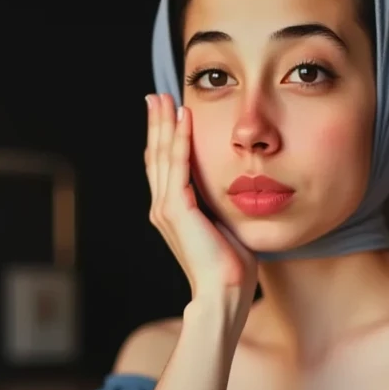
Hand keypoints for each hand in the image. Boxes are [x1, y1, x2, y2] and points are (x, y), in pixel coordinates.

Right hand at [145, 93, 257, 305]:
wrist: (224, 293)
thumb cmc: (230, 267)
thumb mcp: (225, 227)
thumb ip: (220, 207)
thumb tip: (234, 193)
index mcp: (173, 213)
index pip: (164, 167)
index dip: (163, 139)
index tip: (166, 113)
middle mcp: (163, 208)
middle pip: (156, 156)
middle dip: (156, 124)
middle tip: (155, 96)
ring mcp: (167, 208)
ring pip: (162, 156)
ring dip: (164, 124)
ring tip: (164, 99)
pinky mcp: (176, 209)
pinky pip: (177, 165)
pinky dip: (179, 139)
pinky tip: (183, 118)